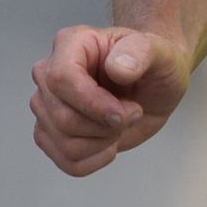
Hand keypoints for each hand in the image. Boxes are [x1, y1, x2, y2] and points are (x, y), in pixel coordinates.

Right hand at [29, 25, 189, 177]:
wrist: (152, 85)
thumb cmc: (153, 63)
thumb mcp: (159, 51)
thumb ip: (140, 52)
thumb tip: (117, 68)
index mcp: (70, 44)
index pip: (61, 79)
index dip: (93, 103)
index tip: (124, 112)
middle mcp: (49, 74)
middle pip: (62, 118)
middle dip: (106, 126)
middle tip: (131, 112)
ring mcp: (46, 106)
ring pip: (65, 143)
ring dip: (103, 142)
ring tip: (120, 123)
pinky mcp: (52, 133)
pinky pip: (67, 162)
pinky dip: (96, 159)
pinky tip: (110, 141)